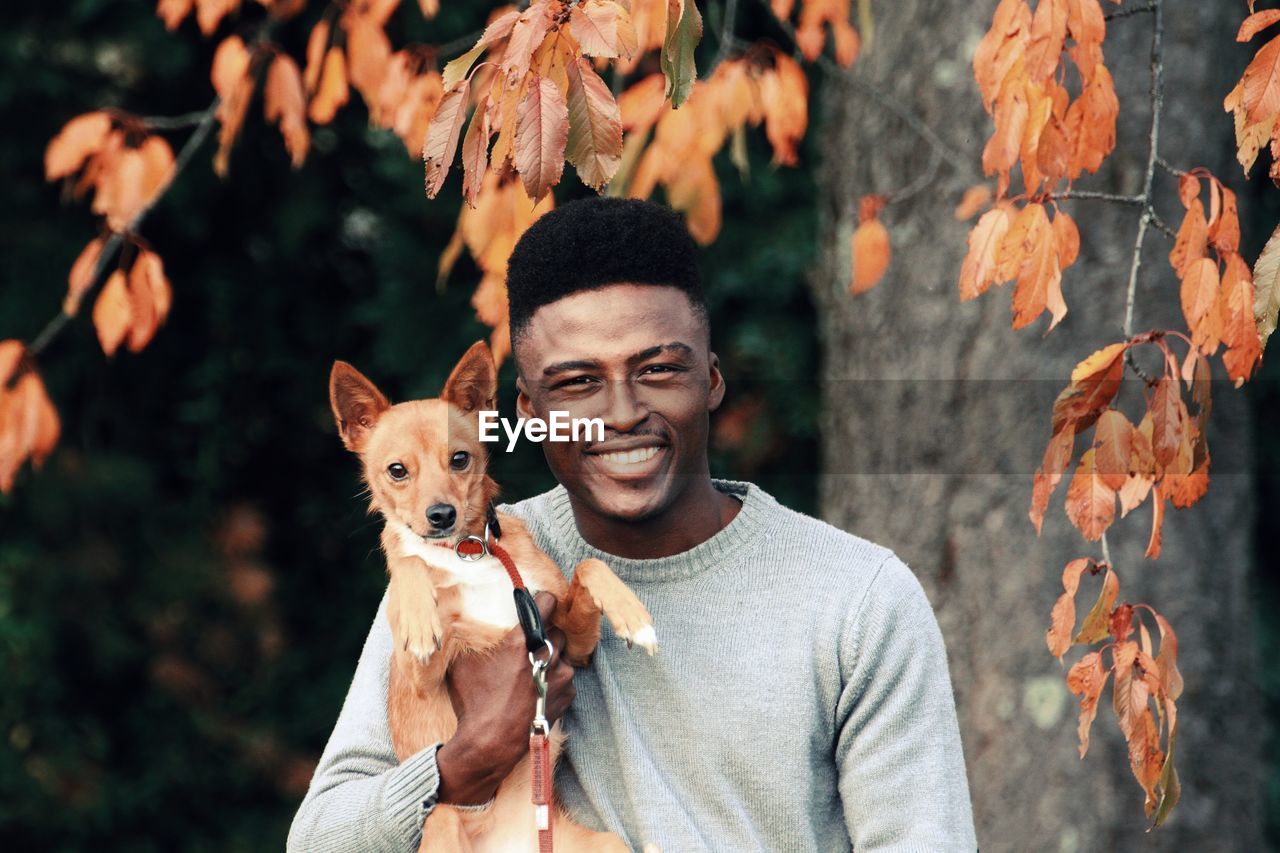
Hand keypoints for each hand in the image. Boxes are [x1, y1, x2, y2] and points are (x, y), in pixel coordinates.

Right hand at [435, 591, 575, 804]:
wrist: (492, 743)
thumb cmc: (475, 703)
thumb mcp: (463, 665)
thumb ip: (472, 641)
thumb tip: (460, 624)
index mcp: (523, 641)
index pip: (548, 603)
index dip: (543, 601)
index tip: (541, 604)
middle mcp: (547, 655)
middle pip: (558, 632)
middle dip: (546, 637)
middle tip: (531, 648)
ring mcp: (561, 676)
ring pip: (563, 657)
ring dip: (552, 661)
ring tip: (533, 675)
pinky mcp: (568, 695)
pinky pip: (566, 679)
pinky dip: (556, 682)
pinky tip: (538, 692)